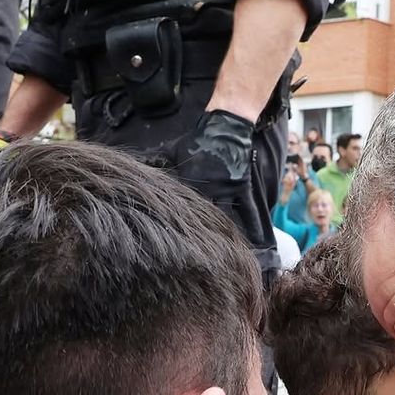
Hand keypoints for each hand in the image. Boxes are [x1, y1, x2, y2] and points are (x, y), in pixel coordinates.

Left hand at [157, 109, 270, 256]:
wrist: (225, 124)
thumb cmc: (197, 138)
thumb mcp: (172, 150)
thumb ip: (156, 162)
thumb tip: (138, 170)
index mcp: (190, 184)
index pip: (183, 213)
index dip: (181, 234)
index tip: (178, 255)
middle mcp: (209, 191)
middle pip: (206, 223)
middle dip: (205, 245)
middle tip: (206, 270)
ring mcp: (228, 191)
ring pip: (228, 221)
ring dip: (229, 242)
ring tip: (231, 265)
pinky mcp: (243, 189)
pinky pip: (251, 212)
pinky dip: (253, 228)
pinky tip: (256, 246)